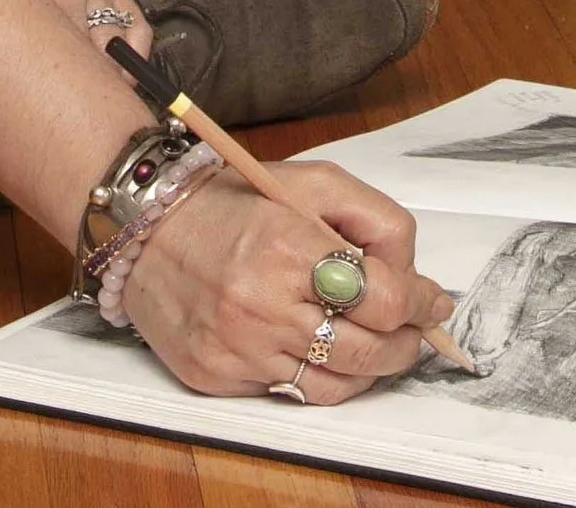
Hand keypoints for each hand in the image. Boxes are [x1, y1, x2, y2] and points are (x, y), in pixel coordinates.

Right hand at [117, 159, 457, 404]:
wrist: (143, 228)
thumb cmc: (230, 201)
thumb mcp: (310, 182)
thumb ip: (375, 220)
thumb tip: (416, 280)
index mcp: (286, 245)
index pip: (383, 297)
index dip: (420, 303)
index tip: (431, 301)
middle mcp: (260, 303)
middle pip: (368, 350)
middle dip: (405, 344)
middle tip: (414, 331)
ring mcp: (237, 346)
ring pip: (335, 385)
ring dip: (369, 369)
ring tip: (374, 344)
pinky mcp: (215, 375)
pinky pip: (289, 393)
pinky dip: (317, 377)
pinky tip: (320, 349)